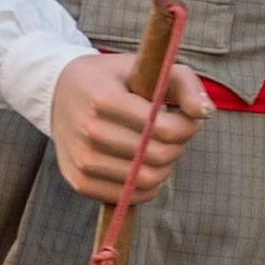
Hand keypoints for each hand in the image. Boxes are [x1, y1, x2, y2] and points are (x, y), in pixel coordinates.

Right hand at [48, 48, 210, 205]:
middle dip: (178, 145)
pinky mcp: (79, 182)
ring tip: (158, 147)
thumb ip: (184, 84)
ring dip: (164, 167)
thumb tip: (205, 113)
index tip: (185, 117)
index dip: (187, 126)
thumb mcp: (146, 67)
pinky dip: (147, 185)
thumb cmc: (113, 79)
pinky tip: (143, 164)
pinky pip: (129, 197)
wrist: (59, 92)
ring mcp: (81, 160)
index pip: (164, 128)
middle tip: (174, 132)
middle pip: (159, 156)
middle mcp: (89, 131)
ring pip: (147, 180)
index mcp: (104, 98)